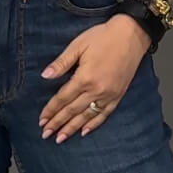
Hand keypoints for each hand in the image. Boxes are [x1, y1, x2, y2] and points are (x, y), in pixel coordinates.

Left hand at [38, 15, 151, 142]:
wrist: (131, 35)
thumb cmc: (104, 37)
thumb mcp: (78, 45)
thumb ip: (61, 63)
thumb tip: (45, 75)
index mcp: (85, 77)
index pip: (63, 98)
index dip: (51, 110)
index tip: (41, 120)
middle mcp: (97, 90)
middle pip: (72, 111)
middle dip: (57, 123)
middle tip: (45, 133)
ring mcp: (109, 94)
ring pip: (86, 116)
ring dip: (72, 128)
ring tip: (60, 138)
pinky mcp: (118, 95)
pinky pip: (104, 114)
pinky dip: (93, 124)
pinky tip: (84, 132)